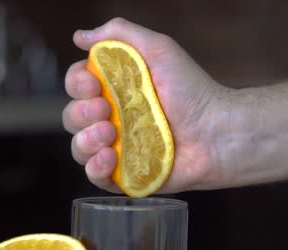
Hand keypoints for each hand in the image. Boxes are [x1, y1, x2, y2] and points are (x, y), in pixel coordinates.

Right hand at [63, 18, 226, 193]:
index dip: (77, 84)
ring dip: (85, 140)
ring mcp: (118, 148)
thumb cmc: (191, 89)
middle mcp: (113, 119)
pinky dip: (94, 168)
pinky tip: (109, 157)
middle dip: (81, 112)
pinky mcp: (127, 175)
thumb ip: (119, 34)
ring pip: (79, 148)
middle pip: (72, 116)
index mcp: (116, 90)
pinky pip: (95, 177)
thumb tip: (80, 36)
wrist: (215, 131)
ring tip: (109, 134)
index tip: (94, 84)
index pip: (77, 85)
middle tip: (105, 110)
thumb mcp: (158, 48)